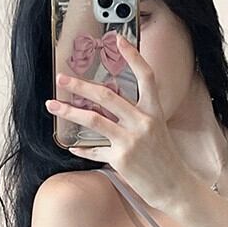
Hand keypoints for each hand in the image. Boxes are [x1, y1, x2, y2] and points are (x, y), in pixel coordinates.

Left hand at [46, 31, 190, 215]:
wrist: (174, 186)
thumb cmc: (164, 158)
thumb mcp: (156, 130)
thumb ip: (136, 115)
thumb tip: (108, 104)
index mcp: (154, 111)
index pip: (145, 76)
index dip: (133, 56)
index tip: (119, 39)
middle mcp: (143, 122)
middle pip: (106, 96)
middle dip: (80, 85)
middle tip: (62, 78)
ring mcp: (131, 141)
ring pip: (93, 119)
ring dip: (69, 111)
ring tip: (53, 105)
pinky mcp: (121, 159)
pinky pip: (94, 150)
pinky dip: (81, 148)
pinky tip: (71, 145)